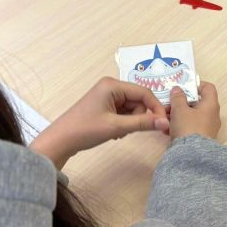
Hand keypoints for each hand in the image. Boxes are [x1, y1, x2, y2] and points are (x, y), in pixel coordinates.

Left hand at [31, 77, 168, 167]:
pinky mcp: (104, 105)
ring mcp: (107, 95)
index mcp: (113, 85)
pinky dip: (123, 123)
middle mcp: (111, 86)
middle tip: (126, 130)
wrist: (60, 141)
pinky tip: (113, 131)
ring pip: (132, 108)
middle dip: (137, 117)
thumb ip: (143, 123)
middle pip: (138, 100)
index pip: (144, 92)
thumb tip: (166, 123)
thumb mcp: (116, 127)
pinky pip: (124, 112)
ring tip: (117, 132)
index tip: (163, 124)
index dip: (155, 108)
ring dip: (130, 122)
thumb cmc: (85, 130)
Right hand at [168, 82, 220, 139]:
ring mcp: (208, 127)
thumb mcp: (179, 109)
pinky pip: (191, 127)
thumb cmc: (188, 127)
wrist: (192, 155)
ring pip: (192, 115)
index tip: (182, 87)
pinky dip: (180, 125)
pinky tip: (167, 129)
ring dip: (178, 114)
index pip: (208, 87)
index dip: (196, 85)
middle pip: (197, 102)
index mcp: (211, 104)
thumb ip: (178, 97)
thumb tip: (178, 89)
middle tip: (168, 104)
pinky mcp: (202, 138)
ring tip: (164, 117)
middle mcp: (212, 115)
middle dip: (181, 102)